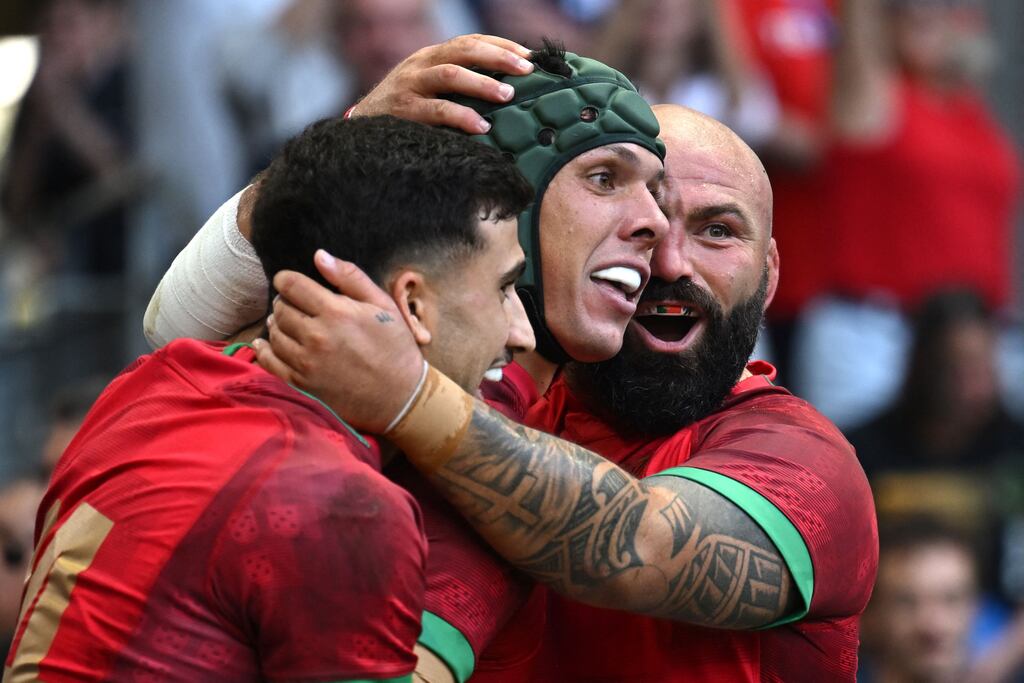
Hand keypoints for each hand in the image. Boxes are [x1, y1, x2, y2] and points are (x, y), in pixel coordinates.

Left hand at [253, 250, 424, 432]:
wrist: (400, 397)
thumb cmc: (395, 348)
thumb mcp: (382, 305)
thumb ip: (350, 277)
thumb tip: (319, 256)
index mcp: (336, 312)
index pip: (292, 286)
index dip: (285, 279)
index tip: (288, 282)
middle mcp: (316, 337)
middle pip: (280, 309)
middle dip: (285, 303)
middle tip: (295, 306)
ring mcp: (306, 363)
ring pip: (274, 334)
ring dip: (277, 326)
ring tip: (289, 325)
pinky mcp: (302, 384)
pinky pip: (269, 362)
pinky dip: (264, 350)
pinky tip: (268, 345)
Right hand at [350, 34, 533, 134]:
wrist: (359, 129)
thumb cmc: (403, 114)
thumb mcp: (428, 90)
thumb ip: (458, 88)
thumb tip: (505, 95)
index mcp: (431, 56)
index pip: (470, 42)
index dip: (501, 46)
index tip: (529, 57)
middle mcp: (421, 64)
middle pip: (464, 50)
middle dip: (498, 58)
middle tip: (526, 71)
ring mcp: (410, 85)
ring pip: (450, 75)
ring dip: (482, 83)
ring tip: (508, 96)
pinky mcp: (403, 110)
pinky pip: (436, 110)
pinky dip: (461, 116)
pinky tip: (481, 126)